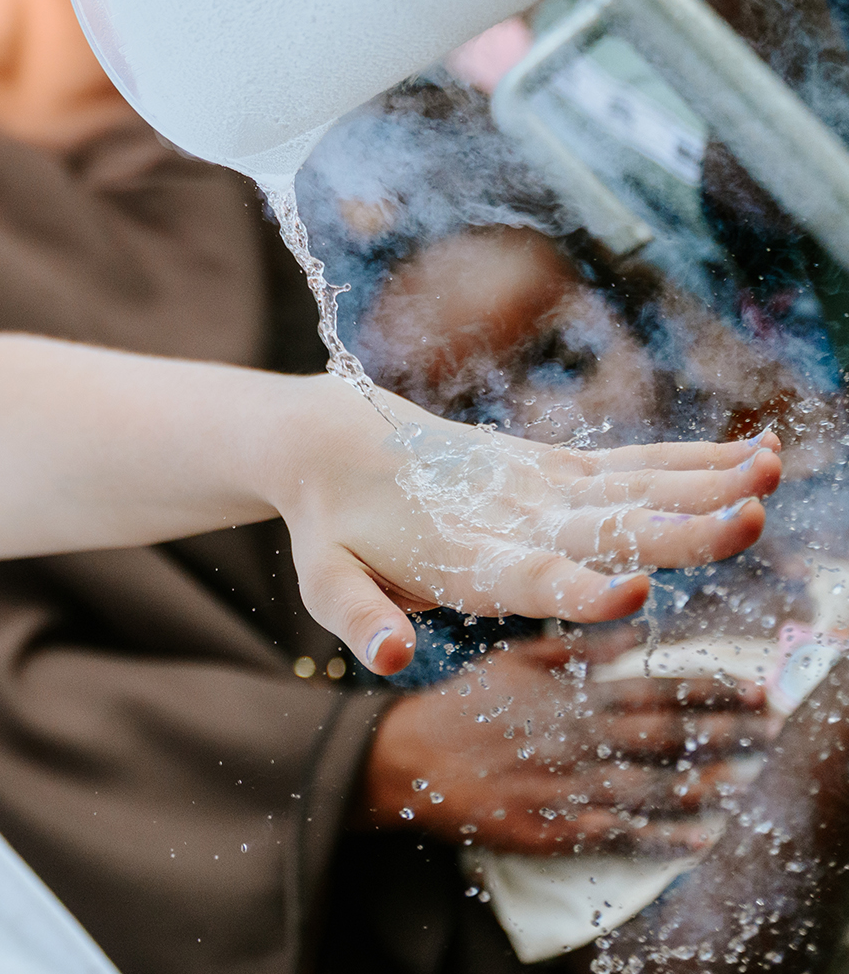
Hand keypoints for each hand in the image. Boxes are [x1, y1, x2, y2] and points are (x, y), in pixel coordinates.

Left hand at [270, 379, 780, 675]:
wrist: (328, 439)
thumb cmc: (334, 528)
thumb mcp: (325, 579)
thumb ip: (359, 619)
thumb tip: (389, 658)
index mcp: (462, 553)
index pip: (526, 574)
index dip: (578, 585)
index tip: (634, 591)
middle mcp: (512, 515)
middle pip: (604, 526)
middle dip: (678, 528)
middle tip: (750, 520)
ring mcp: (540, 484)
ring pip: (633, 487)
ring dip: (705, 481)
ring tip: (772, 474)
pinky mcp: (555, 466)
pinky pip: (633, 465)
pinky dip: (694, 460)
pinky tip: (759, 454)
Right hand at [363, 633, 770, 853]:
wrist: (408, 761)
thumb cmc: (464, 706)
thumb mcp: (514, 658)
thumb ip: (577, 643)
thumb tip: (637, 626)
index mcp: (569, 694)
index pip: (654, 688)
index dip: (710, 688)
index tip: (754, 687)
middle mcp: (576, 738)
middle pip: (666, 736)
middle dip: (725, 731)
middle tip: (772, 728)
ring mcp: (567, 786)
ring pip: (651, 786)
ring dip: (705, 782)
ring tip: (746, 778)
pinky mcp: (554, 828)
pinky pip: (619, 834)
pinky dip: (663, 838)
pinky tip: (699, 839)